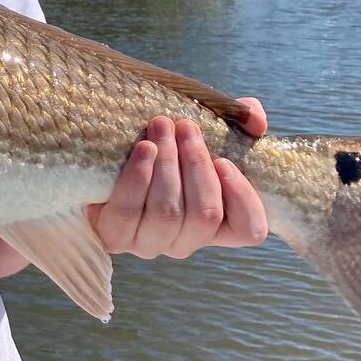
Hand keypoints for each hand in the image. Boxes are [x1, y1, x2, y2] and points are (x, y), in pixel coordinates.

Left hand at [87, 97, 268, 259]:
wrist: (106, 154)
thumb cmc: (167, 143)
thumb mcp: (206, 129)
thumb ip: (241, 118)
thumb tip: (254, 117)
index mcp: (217, 223)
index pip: (249, 230)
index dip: (243, 198)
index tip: (224, 161)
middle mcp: (187, 240)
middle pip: (204, 214)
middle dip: (195, 164)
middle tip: (185, 125)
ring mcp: (151, 243)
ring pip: (168, 212)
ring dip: (167, 164)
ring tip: (161, 125)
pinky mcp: (116, 237)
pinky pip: (129, 213)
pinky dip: (138, 178)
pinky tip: (143, 150)